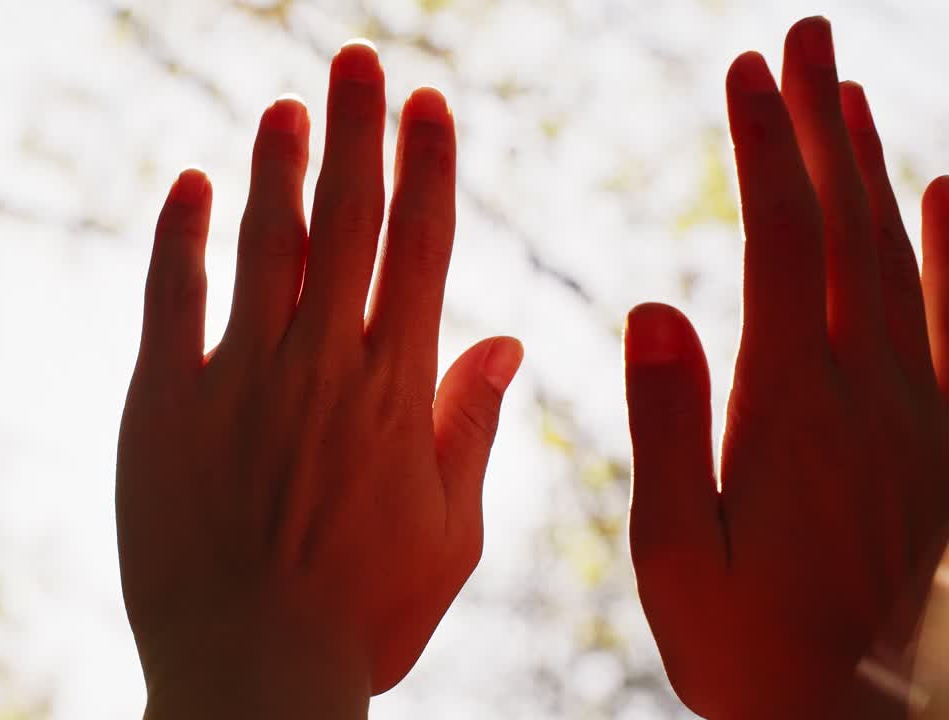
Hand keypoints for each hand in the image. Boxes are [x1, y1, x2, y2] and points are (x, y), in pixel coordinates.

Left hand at [116, 42, 522, 718]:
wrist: (251, 673)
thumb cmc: (364, 615)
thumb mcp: (451, 533)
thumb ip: (472, 425)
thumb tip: (504, 338)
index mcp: (397, 391)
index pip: (421, 248)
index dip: (427, 167)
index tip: (429, 104)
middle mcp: (322, 365)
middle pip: (348, 222)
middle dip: (356, 130)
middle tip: (357, 57)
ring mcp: (238, 379)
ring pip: (265, 243)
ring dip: (276, 164)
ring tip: (285, 103)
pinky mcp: (162, 404)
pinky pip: (171, 297)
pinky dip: (180, 235)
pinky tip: (188, 183)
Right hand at [623, 17, 948, 718]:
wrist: (849, 718)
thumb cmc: (741, 642)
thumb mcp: (673, 551)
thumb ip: (667, 425)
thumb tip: (655, 307)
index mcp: (789, 407)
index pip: (779, 240)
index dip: (764, 147)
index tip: (746, 71)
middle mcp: (868, 391)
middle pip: (847, 224)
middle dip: (823, 122)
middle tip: (803, 37)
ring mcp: (920, 411)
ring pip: (902, 256)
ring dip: (877, 164)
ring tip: (854, 87)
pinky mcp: (948, 440)